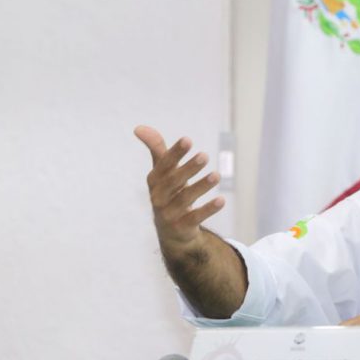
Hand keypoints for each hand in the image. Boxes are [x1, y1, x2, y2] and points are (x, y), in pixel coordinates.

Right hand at [134, 125, 224, 249]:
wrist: (171, 231)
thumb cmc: (169, 193)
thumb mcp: (163, 173)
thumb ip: (157, 150)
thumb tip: (139, 127)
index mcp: (154, 182)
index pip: (163, 165)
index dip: (175, 153)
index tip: (188, 140)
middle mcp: (158, 197)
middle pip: (173, 182)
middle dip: (188, 169)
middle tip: (204, 156)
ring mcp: (168, 214)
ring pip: (185, 199)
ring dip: (201, 186)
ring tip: (217, 175)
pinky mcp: (181, 227)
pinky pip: (195, 218)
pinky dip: (208, 209)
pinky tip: (221, 200)